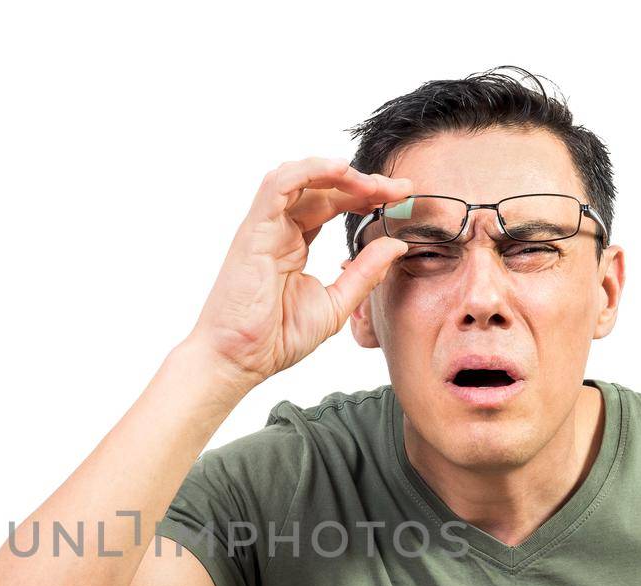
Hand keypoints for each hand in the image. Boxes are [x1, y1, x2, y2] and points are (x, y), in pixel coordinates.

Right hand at [187, 157, 411, 384]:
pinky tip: (342, 171)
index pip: (333, 204)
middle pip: (322, 187)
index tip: (400, 199)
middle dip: (364, 183)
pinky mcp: (254, 230)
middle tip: (399, 189)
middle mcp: (279, 229)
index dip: (366, 196)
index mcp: (294, 244)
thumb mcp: (336, 304)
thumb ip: (365, 273)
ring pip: (300, 176)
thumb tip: (396, 245)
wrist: (240, 359)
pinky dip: (309, 171)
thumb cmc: (276, 338)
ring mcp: (265, 227)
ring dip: (339, 173)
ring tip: (373, 185)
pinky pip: (279, 185)